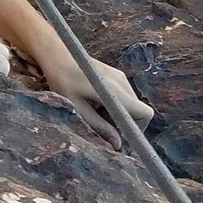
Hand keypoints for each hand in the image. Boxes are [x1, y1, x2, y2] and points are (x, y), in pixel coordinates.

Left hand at [36, 43, 152, 149]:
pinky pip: (123, 96)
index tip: (120, 135)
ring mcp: (120, 77)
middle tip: (101, 125)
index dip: (138, 128)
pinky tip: (94, 101)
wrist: (57, 57)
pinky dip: (114, 104)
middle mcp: (123, 83)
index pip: (145, 113)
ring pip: (130, 104)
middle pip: (138, 111)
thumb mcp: (79, 109)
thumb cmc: (64, 83)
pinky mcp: (116, 75)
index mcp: (116, 92)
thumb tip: (118, 145)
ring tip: (94, 111)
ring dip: (117, 114)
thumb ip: (100, 127)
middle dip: (124, 123)